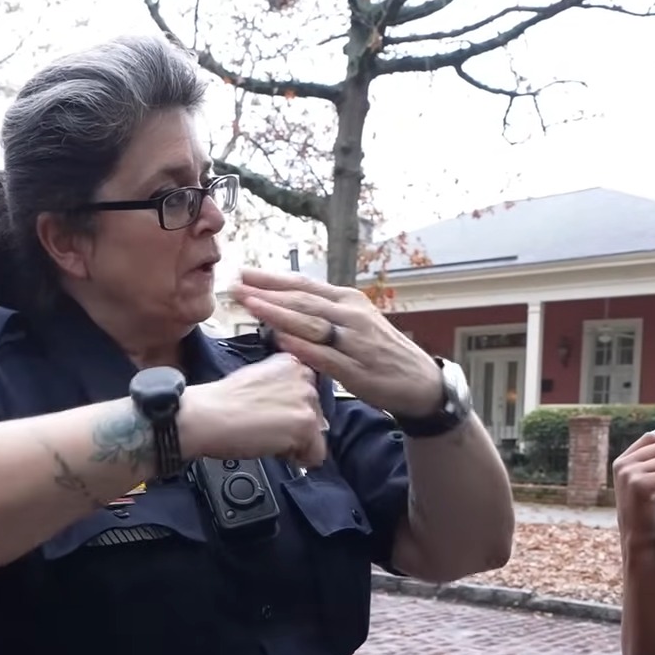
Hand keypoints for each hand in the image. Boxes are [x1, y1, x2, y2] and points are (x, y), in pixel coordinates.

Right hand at [178, 353, 328, 468]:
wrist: (206, 416)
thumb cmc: (221, 402)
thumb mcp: (257, 378)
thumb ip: (281, 386)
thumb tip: (291, 408)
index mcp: (291, 362)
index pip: (309, 394)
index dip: (291, 410)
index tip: (273, 414)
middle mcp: (304, 376)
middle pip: (316, 414)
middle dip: (295, 426)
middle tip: (266, 427)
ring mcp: (307, 400)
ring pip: (316, 434)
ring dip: (295, 442)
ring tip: (266, 436)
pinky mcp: (305, 423)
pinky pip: (316, 454)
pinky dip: (298, 460)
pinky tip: (274, 448)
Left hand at [229, 266, 442, 417]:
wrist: (418, 381)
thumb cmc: (379, 350)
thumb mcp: (355, 322)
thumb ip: (323, 313)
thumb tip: (286, 303)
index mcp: (348, 300)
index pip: (303, 285)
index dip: (271, 279)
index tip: (243, 273)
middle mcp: (351, 315)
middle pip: (301, 300)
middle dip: (265, 292)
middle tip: (235, 287)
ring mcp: (354, 342)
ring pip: (310, 323)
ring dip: (278, 313)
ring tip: (250, 305)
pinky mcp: (356, 370)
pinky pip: (324, 355)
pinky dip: (302, 346)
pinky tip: (280, 338)